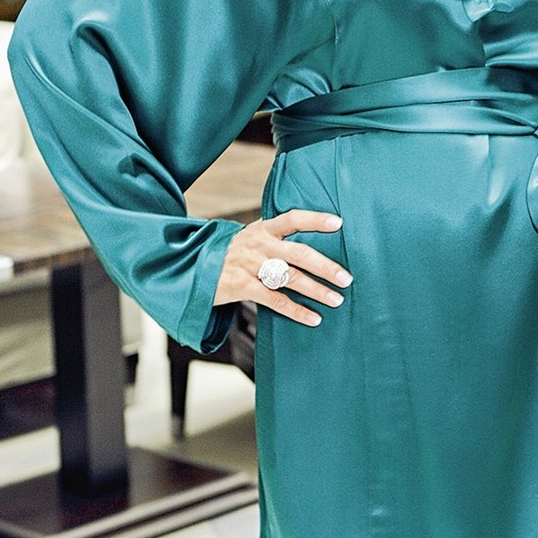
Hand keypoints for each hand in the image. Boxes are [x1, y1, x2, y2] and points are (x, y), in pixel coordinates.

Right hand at [214, 209, 351, 326]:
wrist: (191, 267)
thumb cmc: (231, 255)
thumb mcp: (251, 238)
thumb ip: (276, 240)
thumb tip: (312, 250)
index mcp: (263, 229)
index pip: (293, 219)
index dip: (315, 219)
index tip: (339, 223)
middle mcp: (258, 245)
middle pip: (298, 253)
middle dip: (325, 266)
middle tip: (346, 278)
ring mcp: (249, 265)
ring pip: (290, 278)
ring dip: (316, 290)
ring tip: (336, 300)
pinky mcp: (241, 286)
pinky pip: (275, 300)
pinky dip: (296, 311)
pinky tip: (313, 318)